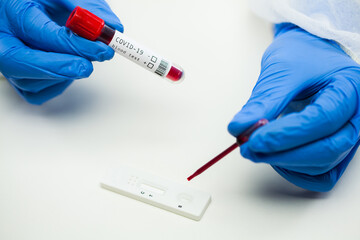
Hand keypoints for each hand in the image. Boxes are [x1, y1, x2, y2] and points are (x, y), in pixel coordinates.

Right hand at [0, 0, 122, 104]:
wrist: (26, 7)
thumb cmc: (43, 2)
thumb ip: (88, 8)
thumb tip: (114, 27)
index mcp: (12, 10)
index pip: (39, 33)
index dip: (73, 45)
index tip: (99, 49)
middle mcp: (3, 38)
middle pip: (20, 62)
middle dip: (59, 68)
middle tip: (87, 67)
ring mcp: (6, 61)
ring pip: (30, 82)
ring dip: (63, 76)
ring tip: (81, 61)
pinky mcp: (17, 78)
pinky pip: (35, 93)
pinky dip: (57, 85)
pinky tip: (68, 70)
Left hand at [228, 23, 359, 191]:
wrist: (308, 53)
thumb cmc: (301, 55)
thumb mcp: (281, 71)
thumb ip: (263, 102)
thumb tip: (239, 129)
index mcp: (349, 89)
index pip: (321, 120)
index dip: (285, 134)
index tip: (253, 139)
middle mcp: (356, 116)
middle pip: (326, 149)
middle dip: (283, 153)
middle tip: (249, 148)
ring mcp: (347, 135)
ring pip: (322, 166)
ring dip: (285, 163)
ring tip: (256, 149)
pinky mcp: (334, 148)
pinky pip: (320, 175)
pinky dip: (295, 172)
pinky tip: (274, 158)